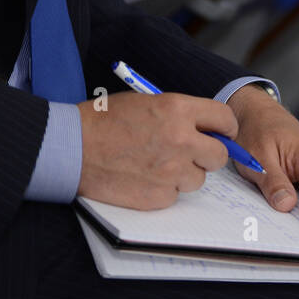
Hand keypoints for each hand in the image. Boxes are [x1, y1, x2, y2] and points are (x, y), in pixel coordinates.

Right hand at [76, 92, 237, 207]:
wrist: (73, 147)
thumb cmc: (105, 121)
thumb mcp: (148, 102)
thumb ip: (180, 114)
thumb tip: (206, 128)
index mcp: (178, 109)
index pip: (224, 119)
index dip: (225, 128)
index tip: (222, 133)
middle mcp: (180, 140)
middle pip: (219, 155)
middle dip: (208, 154)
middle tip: (191, 152)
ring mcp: (171, 171)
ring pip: (198, 179)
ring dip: (184, 173)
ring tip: (157, 163)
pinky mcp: (158, 196)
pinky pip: (175, 195)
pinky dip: (164, 189)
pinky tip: (143, 177)